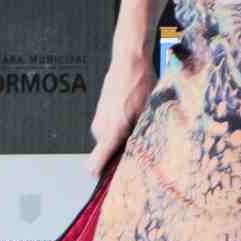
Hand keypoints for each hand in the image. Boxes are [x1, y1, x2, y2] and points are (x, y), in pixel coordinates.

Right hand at [85, 52, 155, 175]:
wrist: (129, 61)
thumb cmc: (140, 85)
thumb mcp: (146, 112)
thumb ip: (140, 136)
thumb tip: (142, 154)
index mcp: (111, 132)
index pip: (94, 166)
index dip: (104, 177)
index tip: (117, 180)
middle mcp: (100, 129)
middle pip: (107, 155)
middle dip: (121, 154)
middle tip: (141, 148)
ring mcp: (98, 120)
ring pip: (109, 141)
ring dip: (121, 139)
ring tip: (140, 126)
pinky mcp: (100, 113)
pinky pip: (108, 129)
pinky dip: (118, 128)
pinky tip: (134, 116)